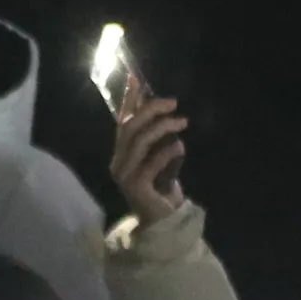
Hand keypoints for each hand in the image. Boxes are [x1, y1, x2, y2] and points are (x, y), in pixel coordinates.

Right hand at [111, 92, 189, 225]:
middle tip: (172, 103)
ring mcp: (124, 175)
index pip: (123, 120)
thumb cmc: (161, 186)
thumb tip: (165, 110)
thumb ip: (157, 139)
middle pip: (130, 128)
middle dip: (151, 110)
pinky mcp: (136, 187)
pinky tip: (180, 146)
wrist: (161, 221)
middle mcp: (118, 161)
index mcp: (121, 152)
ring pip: (139, 142)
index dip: (129, 99)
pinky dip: (166, 152)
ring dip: (162, 128)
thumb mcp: (158, 157)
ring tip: (182, 122)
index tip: (136, 78)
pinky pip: (151, 163)